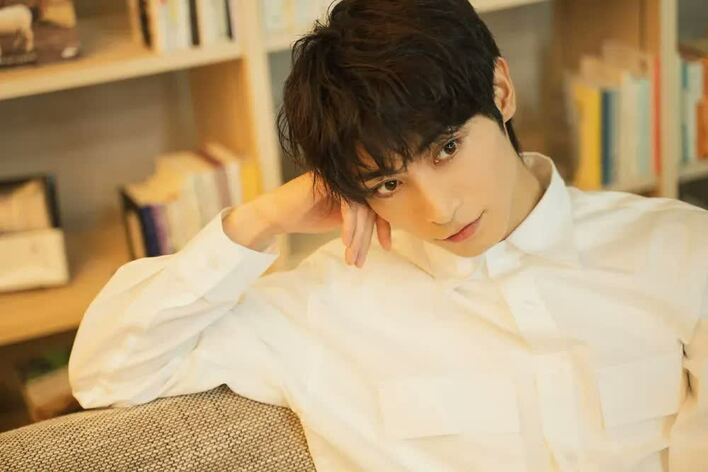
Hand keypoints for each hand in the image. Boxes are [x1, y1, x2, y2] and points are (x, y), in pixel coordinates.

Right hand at [224, 172, 390, 266]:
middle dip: (368, 237)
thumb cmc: (305, 217)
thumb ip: (360, 220)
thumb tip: (383, 230)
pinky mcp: (329, 182)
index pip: (378, 204)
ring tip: (352, 258)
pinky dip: (349, 225)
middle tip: (361, 261)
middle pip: (371, 207)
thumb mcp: (340, 221)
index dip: (385, 226)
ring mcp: (339, 179)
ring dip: (357, 237)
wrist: (276, 215)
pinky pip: (349, 204)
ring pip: (361, 208)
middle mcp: (349, 180)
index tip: (387, 247)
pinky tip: (345, 242)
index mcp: (354, 187)